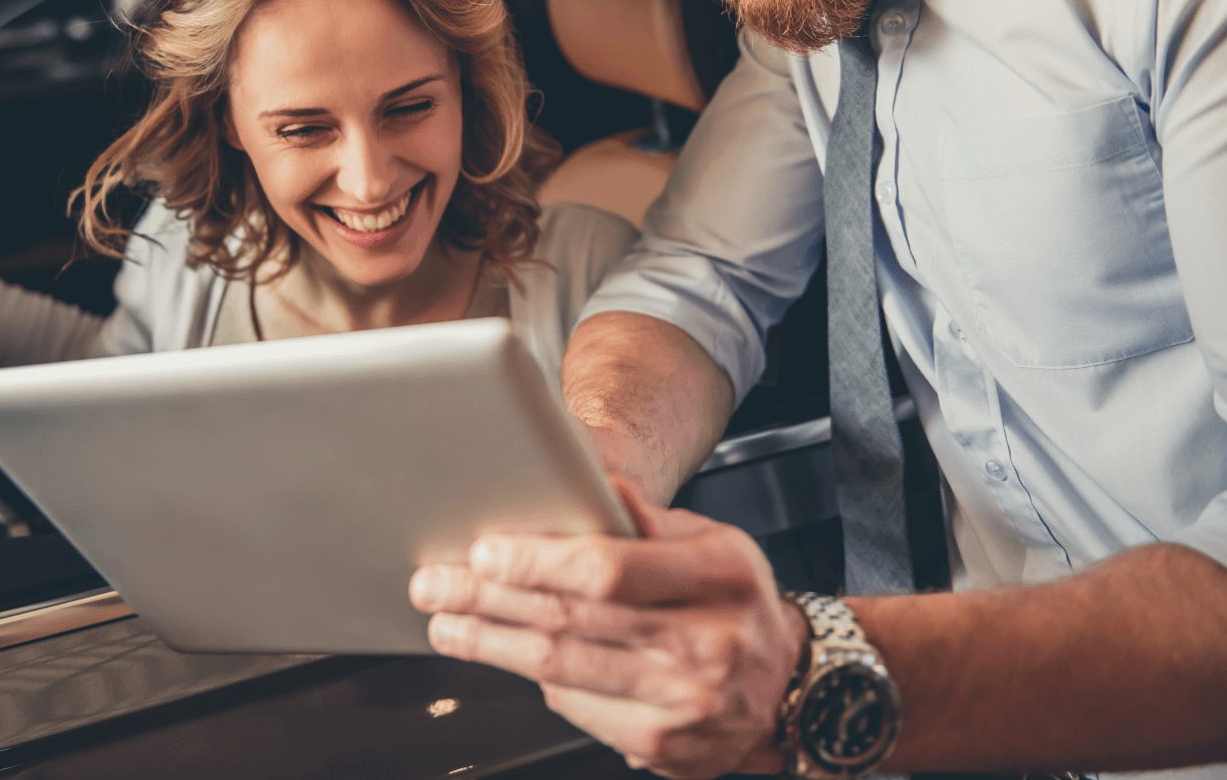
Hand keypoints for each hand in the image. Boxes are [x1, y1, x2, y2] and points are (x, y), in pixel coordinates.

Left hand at [409, 478, 806, 778]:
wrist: (789, 686)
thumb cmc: (736, 601)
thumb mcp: (711, 541)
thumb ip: (646, 518)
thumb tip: (589, 480)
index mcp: (719, 575)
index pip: (608, 568)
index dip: (536, 560)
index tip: (484, 550)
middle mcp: (707, 642)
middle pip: (572, 621)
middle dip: (488, 601)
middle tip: (437, 585)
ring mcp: (686, 703)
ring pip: (563, 672)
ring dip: (491, 645)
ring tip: (447, 624)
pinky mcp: (665, 747)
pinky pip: (579, 711)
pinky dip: (539, 683)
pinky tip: (511, 658)